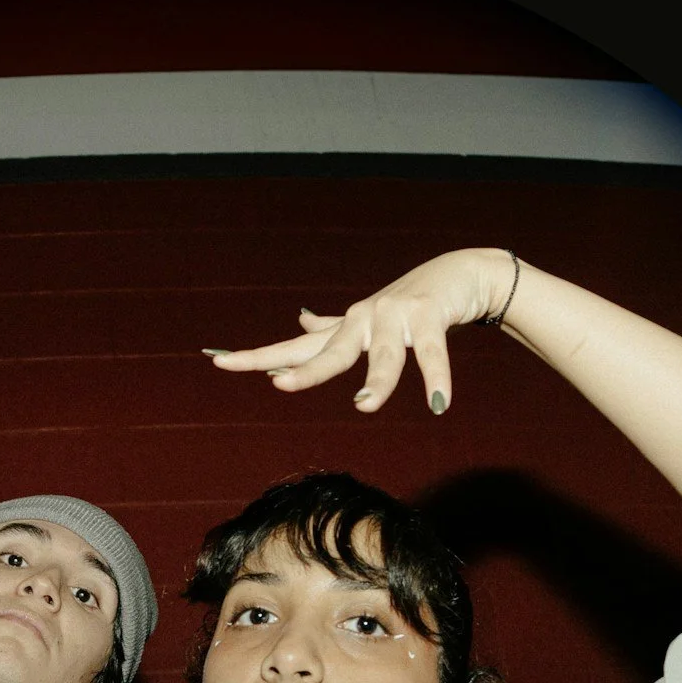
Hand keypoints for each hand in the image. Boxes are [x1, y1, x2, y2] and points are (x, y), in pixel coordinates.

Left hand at [205, 248, 512, 413]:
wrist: (463, 274)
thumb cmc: (413, 304)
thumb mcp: (368, 320)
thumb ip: (333, 328)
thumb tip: (300, 321)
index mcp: (346, 328)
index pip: (295, 347)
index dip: (258, 357)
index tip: (218, 363)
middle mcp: (364, 320)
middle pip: (330, 351)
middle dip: (306, 370)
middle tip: (278, 385)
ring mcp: (397, 316)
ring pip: (385, 355)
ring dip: (378, 381)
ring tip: (365, 407)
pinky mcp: (431, 316)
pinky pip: (434, 353)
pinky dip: (436, 380)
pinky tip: (438, 404)